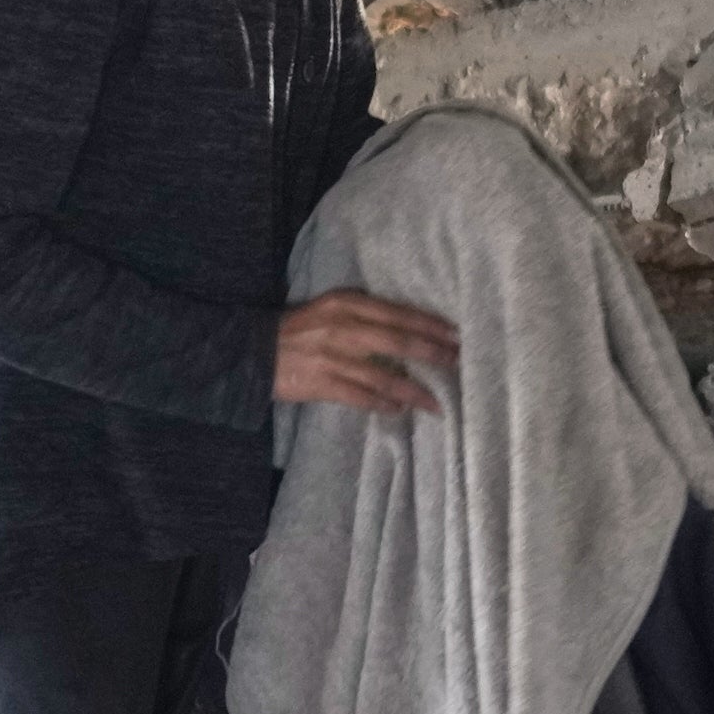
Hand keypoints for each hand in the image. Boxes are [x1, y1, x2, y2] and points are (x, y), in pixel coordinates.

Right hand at [275, 289, 461, 413]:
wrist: (253, 351)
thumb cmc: (299, 329)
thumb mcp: (331, 310)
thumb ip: (366, 316)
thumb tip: (411, 331)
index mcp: (347, 304)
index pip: (399, 314)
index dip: (431, 325)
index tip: (457, 335)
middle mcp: (343, 327)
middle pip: (399, 341)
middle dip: (434, 354)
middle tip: (459, 364)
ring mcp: (332, 356)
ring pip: (384, 376)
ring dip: (414, 390)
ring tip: (437, 402)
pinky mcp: (321, 383)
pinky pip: (361, 396)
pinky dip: (383, 404)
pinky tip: (400, 409)